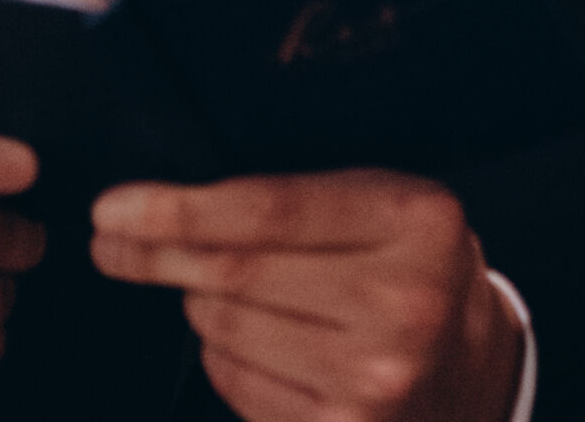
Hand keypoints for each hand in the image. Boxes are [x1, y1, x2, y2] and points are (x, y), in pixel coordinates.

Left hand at [91, 170, 522, 421]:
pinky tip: (241, 338)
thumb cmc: (413, 265)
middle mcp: (400, 306)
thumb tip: (176, 206)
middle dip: (156, 254)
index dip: (178, 209)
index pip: (268, 211)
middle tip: (110, 240)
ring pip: (226, 333)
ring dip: (196, 304)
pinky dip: (220, 356)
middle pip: (235, 275)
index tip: (113, 207)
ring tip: (209, 286)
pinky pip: (236, 387)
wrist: (474, 370)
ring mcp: (372, 384)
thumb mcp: (384, 201)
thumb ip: (301, 197)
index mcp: (414, 223)